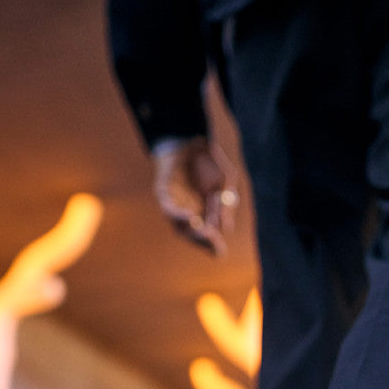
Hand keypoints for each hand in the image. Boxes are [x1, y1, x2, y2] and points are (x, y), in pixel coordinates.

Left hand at [152, 136, 237, 254]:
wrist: (191, 137)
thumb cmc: (208, 161)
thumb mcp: (224, 183)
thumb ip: (226, 204)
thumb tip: (226, 229)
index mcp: (203, 213)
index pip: (207, 235)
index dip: (212, 244)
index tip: (220, 251)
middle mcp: (186, 212)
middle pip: (192, 236)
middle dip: (203, 241)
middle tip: (213, 241)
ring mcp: (174, 204)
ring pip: (179, 227)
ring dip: (192, 233)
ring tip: (205, 233)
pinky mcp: (163, 193)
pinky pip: (169, 209)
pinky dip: (179, 216)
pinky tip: (191, 218)